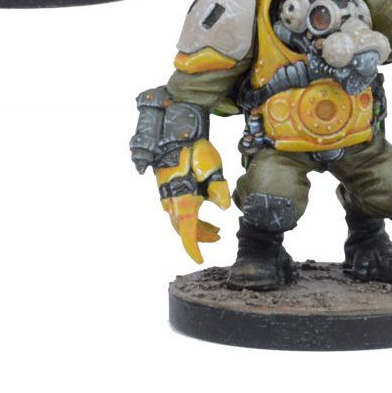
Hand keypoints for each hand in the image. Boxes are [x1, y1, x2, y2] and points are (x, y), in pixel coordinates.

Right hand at [156, 139, 229, 262]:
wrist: (175, 132)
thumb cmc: (195, 150)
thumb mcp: (213, 169)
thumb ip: (219, 190)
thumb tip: (224, 209)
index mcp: (183, 201)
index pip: (187, 234)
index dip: (194, 250)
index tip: (200, 260)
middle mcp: (172, 202)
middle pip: (185, 229)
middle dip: (201, 236)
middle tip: (218, 237)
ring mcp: (166, 195)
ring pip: (180, 219)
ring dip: (197, 226)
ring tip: (215, 227)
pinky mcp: (167, 187)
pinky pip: (177, 208)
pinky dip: (190, 214)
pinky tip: (202, 205)